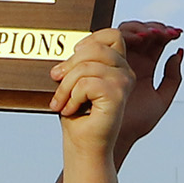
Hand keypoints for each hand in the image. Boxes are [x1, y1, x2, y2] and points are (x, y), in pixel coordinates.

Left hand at [48, 27, 131, 155]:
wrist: (83, 148)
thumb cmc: (78, 116)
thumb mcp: (77, 81)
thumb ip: (81, 62)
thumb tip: (75, 46)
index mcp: (119, 66)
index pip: (111, 34)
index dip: (89, 41)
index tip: (69, 62)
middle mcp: (126, 72)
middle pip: (95, 48)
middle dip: (69, 65)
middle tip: (57, 81)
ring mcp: (124, 82)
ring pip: (87, 66)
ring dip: (66, 86)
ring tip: (62, 102)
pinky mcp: (118, 94)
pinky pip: (86, 83)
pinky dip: (72, 97)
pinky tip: (71, 109)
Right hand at [113, 21, 183, 159]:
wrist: (109, 134)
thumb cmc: (134, 124)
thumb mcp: (161, 101)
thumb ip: (172, 79)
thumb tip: (177, 52)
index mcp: (145, 66)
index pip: (155, 41)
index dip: (165, 33)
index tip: (175, 33)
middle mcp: (129, 59)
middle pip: (140, 31)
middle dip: (152, 27)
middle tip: (161, 33)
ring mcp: (112, 57)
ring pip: (123, 31)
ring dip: (137, 29)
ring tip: (148, 36)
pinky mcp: (96, 60)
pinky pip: (105, 40)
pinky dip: (121, 35)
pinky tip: (134, 40)